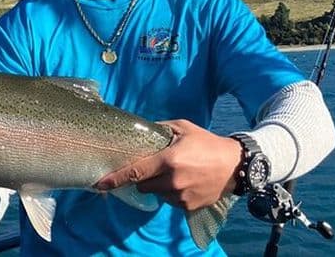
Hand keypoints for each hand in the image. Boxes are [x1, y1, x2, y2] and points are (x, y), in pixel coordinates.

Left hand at [95, 119, 242, 210]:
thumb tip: (140, 129)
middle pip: (143, 185)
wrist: (234, 165)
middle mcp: (172, 181)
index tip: (101, 183)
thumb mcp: (183, 128)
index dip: (116, 178)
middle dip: (145, 177)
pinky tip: (186, 182)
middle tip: (158, 166)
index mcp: (168, 160)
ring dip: (159, 186)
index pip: (136, 172)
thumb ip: (160, 128)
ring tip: (177, 173)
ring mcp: (180, 196)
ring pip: (157, 194)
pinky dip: (172, 193)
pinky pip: (170, 201)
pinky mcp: (187, 207)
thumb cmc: (206, 143)